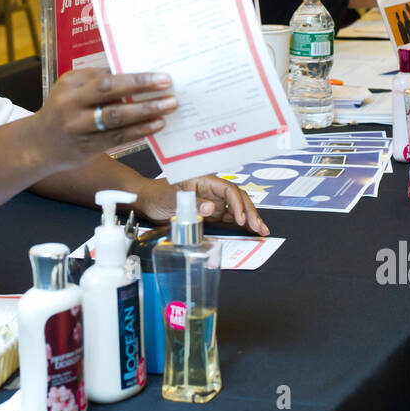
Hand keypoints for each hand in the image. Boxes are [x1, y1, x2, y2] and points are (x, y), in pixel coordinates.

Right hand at [35, 69, 177, 169]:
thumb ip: (97, 80)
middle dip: (141, 89)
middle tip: (168, 87)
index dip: (134, 77)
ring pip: (116, 118)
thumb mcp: (71, 89)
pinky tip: (156, 125)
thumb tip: (134, 71)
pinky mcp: (86, 147)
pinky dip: (138, 131)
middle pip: (109, 93)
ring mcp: (78, 128)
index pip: (106, 77)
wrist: (39, 145)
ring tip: (168, 107)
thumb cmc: (63, 110)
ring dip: (145, 112)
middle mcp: (71, 104)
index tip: (159, 75)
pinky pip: (117, 138)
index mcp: (70, 85)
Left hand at [137, 176, 268, 235]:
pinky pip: (229, 217)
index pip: (228, 189)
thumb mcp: (170, 198)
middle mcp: (211, 189)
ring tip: (262, 230)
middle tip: (259, 227)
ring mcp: (212, 201)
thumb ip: (191, 203)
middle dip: (250, 212)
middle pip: (237, 198)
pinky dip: (240, 224)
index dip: (237, 204)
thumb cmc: (156, 194)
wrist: (147, 201)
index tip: (240, 219)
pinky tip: (250, 230)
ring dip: (249, 218)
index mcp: (204, 180)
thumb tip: (211, 208)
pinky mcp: (211, 212)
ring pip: (237, 208)